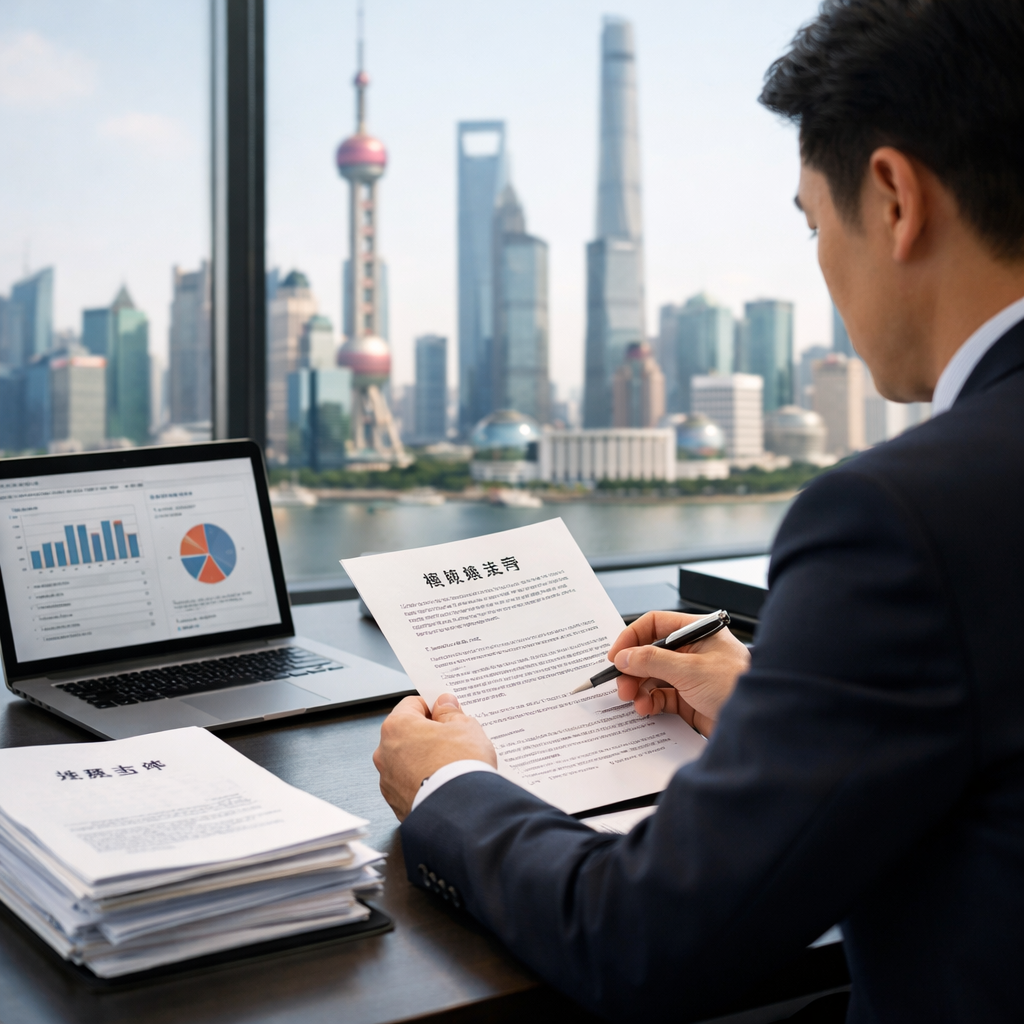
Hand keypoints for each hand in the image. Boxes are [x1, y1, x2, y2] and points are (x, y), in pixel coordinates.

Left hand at [373, 693, 496, 820]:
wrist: (462, 813)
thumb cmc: (460, 767)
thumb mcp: (464, 727)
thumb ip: (450, 712)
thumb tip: (444, 705)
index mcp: (397, 726)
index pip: (413, 704)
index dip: (433, 706)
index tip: (447, 712)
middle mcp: (385, 752)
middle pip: (408, 733)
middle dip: (429, 734)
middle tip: (454, 738)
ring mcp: (388, 780)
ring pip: (408, 760)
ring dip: (425, 758)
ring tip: (451, 764)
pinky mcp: (396, 803)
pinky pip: (410, 784)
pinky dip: (423, 781)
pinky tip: (444, 782)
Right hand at [608, 611, 750, 736]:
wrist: (761, 724)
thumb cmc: (740, 686)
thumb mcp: (691, 669)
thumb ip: (653, 661)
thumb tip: (626, 656)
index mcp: (697, 632)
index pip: (655, 624)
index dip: (632, 637)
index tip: (616, 655)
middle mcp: (692, 651)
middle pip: (649, 652)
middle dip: (632, 668)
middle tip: (622, 683)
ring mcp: (690, 676)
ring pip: (652, 676)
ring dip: (638, 687)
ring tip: (633, 699)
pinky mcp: (689, 699)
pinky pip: (660, 696)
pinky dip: (649, 702)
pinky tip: (646, 708)